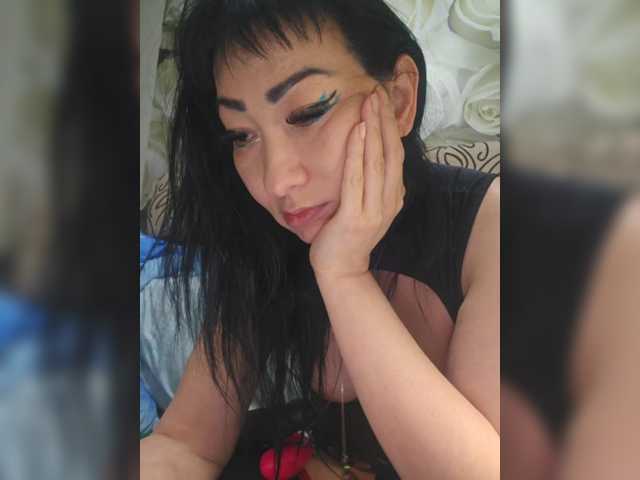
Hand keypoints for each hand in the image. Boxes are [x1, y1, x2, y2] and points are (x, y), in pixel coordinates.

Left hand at [309, 85, 405, 279]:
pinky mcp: (356, 217)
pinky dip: (358, 154)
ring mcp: (374, 210)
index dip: (390, 125)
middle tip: (376, 91)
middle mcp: (390, 201)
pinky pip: (357, 179)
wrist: (340, 268)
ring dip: (373, 129)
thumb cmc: (348, 234)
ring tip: (369, 103)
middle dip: (384, 120)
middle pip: (390, 153)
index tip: (382, 100)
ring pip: (377, 162)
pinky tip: (358, 132)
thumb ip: (375, 184)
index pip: (396, 154)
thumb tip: (375, 155)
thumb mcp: (368, 206)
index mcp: (394, 196)